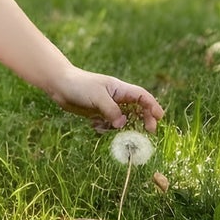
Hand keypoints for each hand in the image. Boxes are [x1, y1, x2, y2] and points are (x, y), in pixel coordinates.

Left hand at [50, 65, 164, 132]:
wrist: (59, 85)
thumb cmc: (79, 86)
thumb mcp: (97, 96)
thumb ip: (111, 110)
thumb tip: (122, 125)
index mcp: (119, 89)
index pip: (141, 96)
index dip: (152, 106)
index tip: (159, 118)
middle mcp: (116, 98)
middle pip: (137, 109)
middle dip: (144, 119)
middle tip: (149, 132)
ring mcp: (108, 106)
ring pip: (124, 119)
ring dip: (125, 128)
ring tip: (120, 134)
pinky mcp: (98, 114)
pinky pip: (109, 125)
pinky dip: (107, 130)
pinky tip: (96, 127)